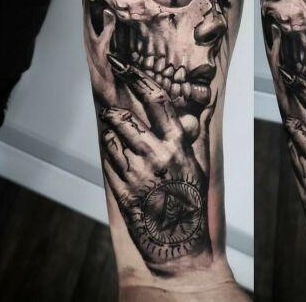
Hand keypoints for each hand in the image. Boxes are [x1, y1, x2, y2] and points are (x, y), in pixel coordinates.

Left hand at [99, 56, 210, 271]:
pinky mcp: (123, 190)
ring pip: (113, 137)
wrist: (180, 240)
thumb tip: (197, 106)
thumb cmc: (191, 198)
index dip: (139, 79)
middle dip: (114, 109)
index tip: (124, 65)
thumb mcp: (197, 162)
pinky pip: (108, 159)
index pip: (157, 101)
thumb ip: (193, 133)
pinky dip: (110, 151)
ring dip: (111, 130)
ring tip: (115, 131)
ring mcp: (139, 173)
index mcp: (179, 144)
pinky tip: (117, 154)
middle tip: (110, 108)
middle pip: (127, 118)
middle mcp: (158, 154)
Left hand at [280, 67, 305, 266]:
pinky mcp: (298, 181)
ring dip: (291, 120)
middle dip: (293, 95)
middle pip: (302, 118)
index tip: (297, 76)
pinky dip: (293, 143)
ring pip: (292, 136)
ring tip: (289, 107)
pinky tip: (295, 136)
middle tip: (285, 76)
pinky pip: (291, 155)